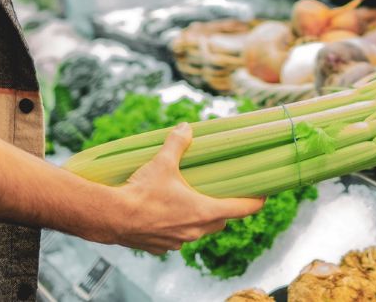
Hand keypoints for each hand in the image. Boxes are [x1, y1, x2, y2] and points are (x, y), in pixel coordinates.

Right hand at [94, 122, 263, 253]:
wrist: (111, 217)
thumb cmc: (140, 192)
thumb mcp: (163, 162)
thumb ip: (177, 143)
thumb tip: (186, 128)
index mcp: (204, 211)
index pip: (242, 209)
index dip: (255, 201)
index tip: (264, 195)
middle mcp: (195, 231)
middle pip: (220, 221)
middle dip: (224, 208)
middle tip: (222, 193)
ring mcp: (177, 242)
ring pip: (198, 231)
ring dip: (198, 219)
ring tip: (190, 201)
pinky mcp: (160, 247)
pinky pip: (176, 238)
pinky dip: (176, 227)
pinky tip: (166, 214)